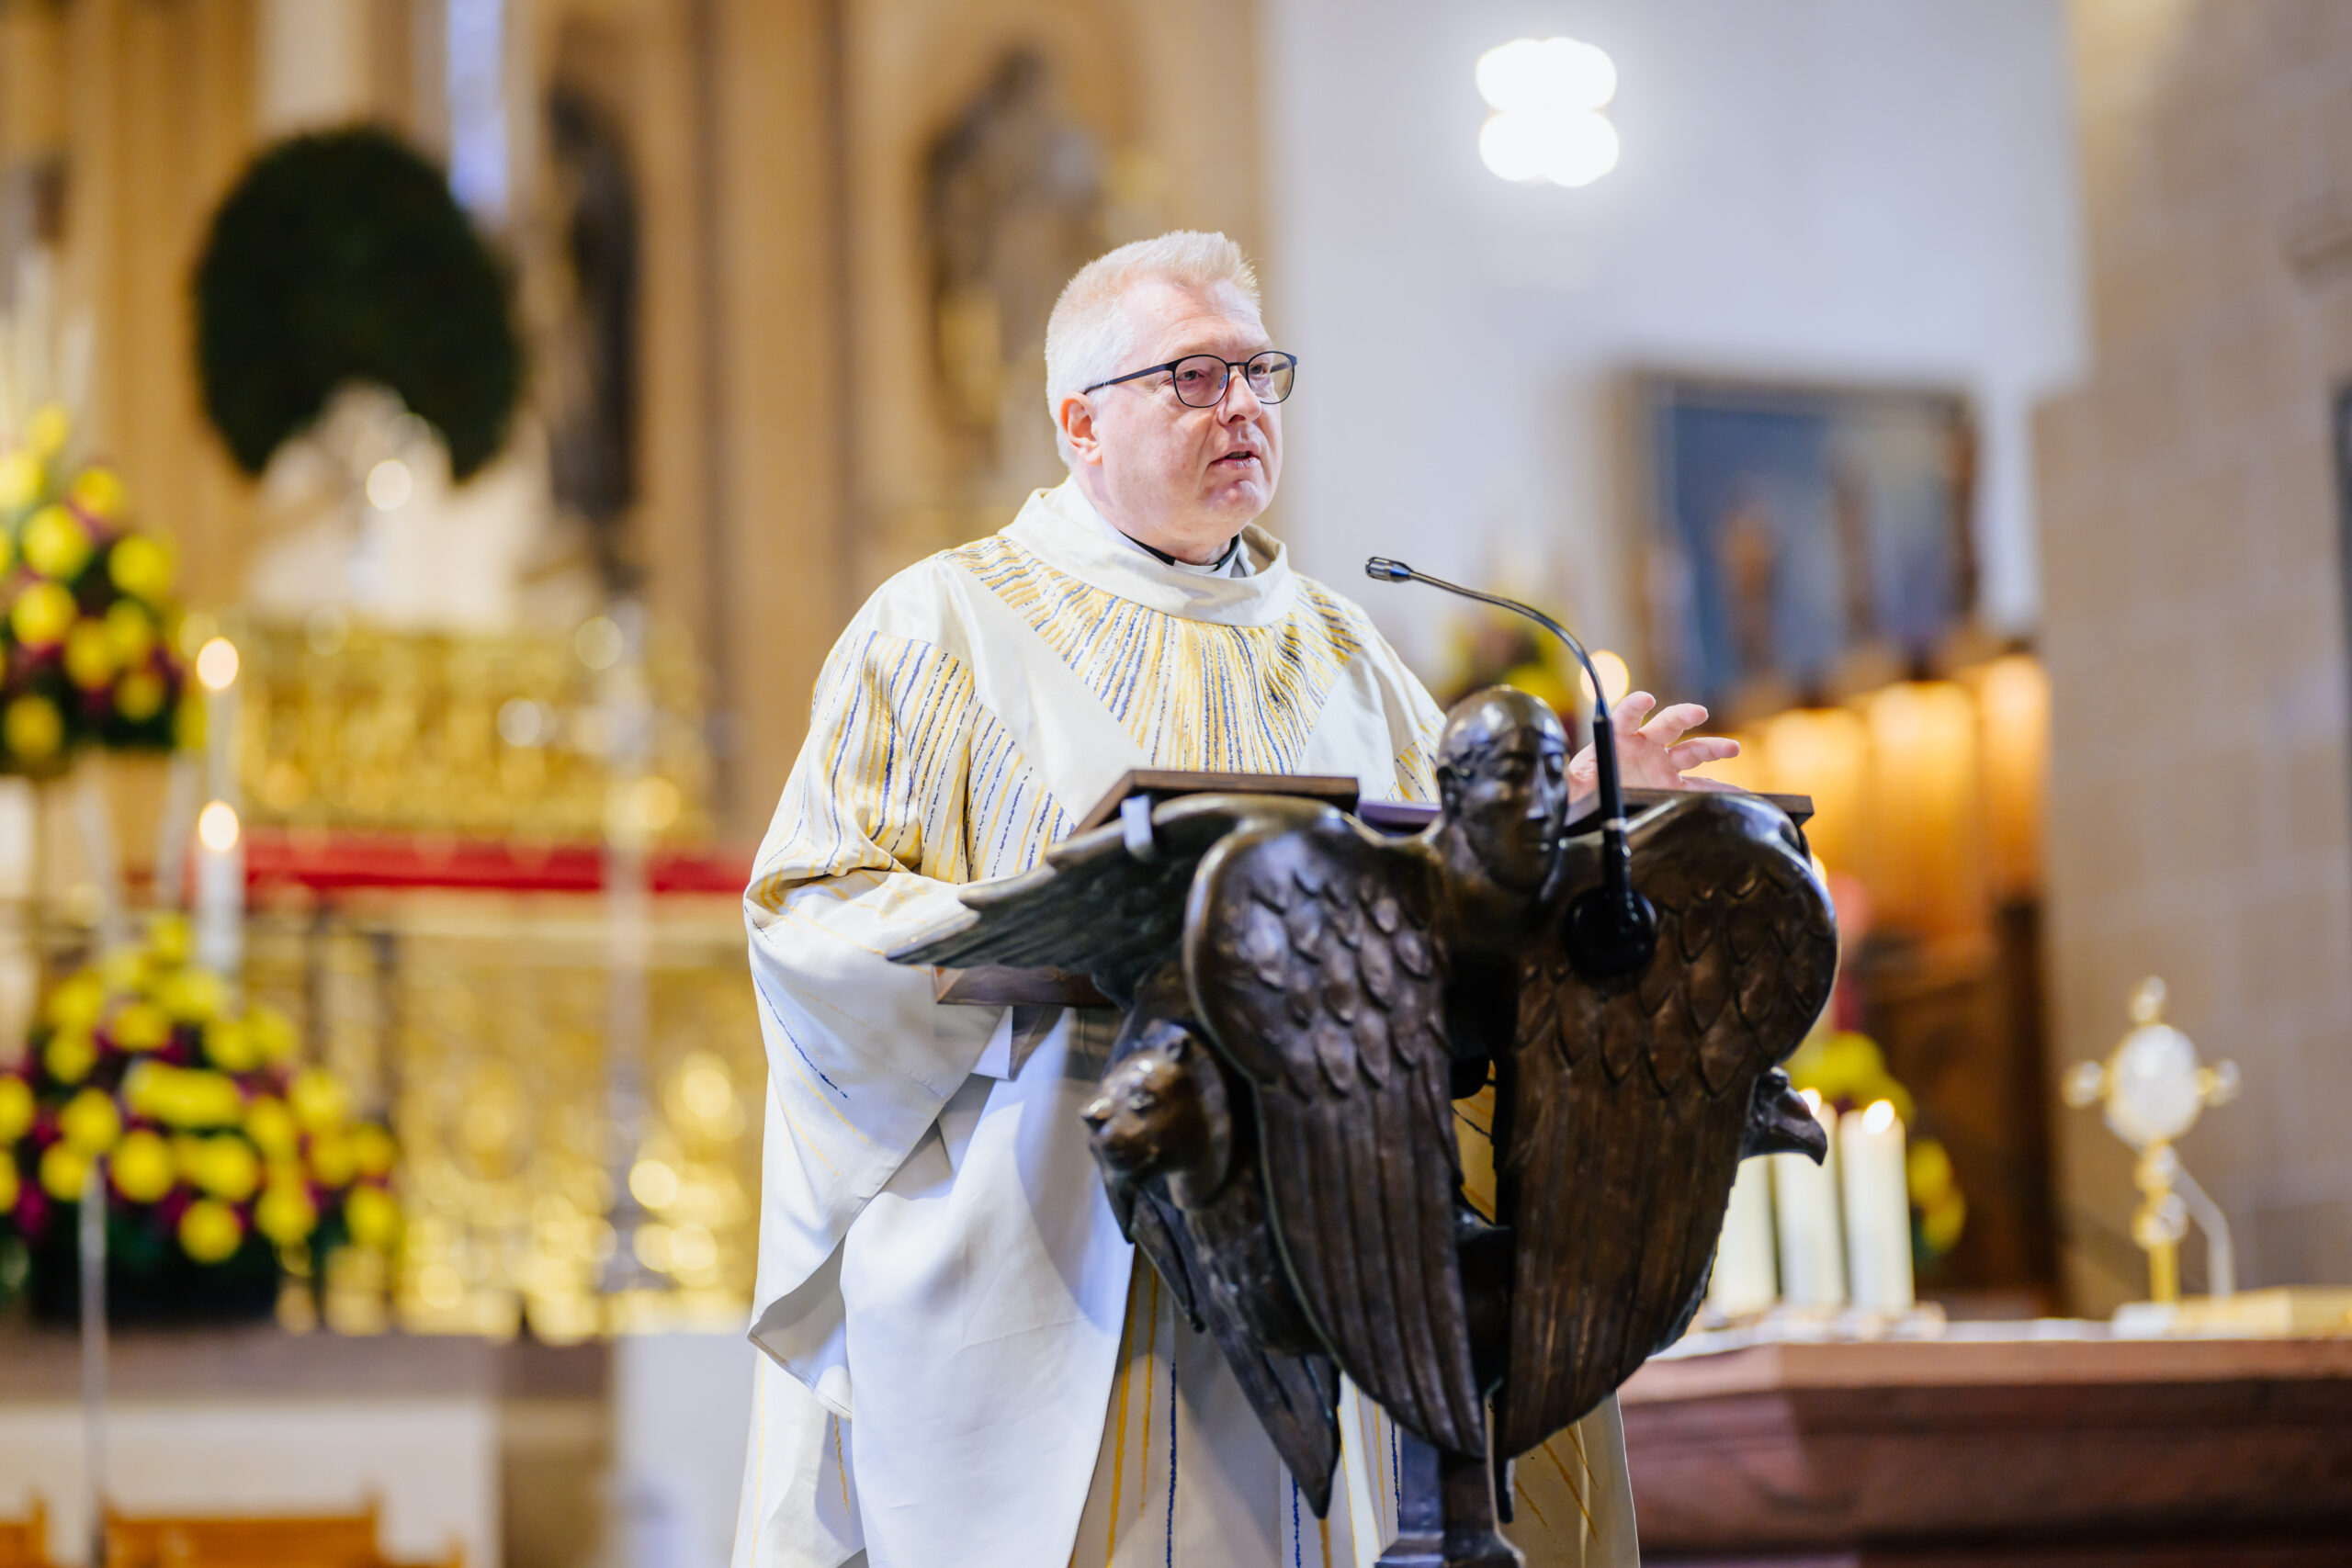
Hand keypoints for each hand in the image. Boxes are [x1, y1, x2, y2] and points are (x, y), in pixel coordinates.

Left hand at [1568, 691, 1740, 797]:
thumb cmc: (1582, 791)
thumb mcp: (1571, 787)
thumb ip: (1568, 780)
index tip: (1646, 699)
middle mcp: (1645, 747)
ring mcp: (1663, 765)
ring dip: (1713, 748)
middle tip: (1698, 712)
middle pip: (1667, 725)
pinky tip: (1739, 791)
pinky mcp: (1674, 786)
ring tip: (1732, 748)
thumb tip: (1554, 775)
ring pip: (1692, 751)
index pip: (1626, 717)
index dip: (1634, 707)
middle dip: (1682, 716)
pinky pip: (1700, 785)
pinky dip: (1720, 787)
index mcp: (1618, 739)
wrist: (1597, 807)